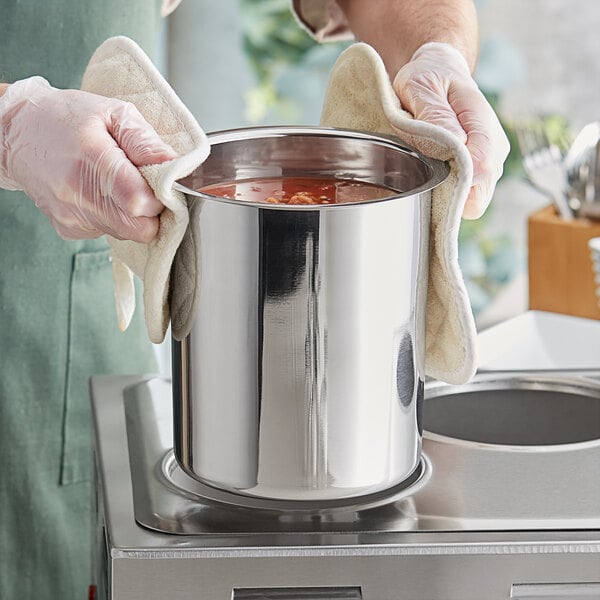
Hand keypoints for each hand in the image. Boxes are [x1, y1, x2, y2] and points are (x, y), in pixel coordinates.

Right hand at [0, 77, 175, 240]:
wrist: (17, 133)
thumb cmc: (67, 118)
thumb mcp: (113, 113)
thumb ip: (147, 143)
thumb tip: (176, 168)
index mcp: (94, 160)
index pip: (143, 203)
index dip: (161, 197)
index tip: (160, 183)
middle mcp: (79, 195)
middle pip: (140, 228)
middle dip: (152, 212)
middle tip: (144, 187)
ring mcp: (73, 217)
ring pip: (127, 233)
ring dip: (132, 214)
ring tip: (117, 184)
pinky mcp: (69, 229)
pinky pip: (108, 233)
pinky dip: (113, 217)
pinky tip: (99, 193)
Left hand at [393, 42, 509, 218]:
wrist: (440, 73)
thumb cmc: (428, 78)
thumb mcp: (420, 86)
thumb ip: (435, 114)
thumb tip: (456, 141)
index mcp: (482, 122)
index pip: (481, 166)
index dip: (456, 179)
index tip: (431, 171)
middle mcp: (495, 147)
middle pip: (479, 193)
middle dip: (450, 192)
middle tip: (424, 169)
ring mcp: (491, 162)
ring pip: (474, 199)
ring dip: (449, 192)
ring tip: (429, 165)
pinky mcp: (482, 172)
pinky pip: (468, 197)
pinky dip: (450, 191)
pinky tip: (435, 172)